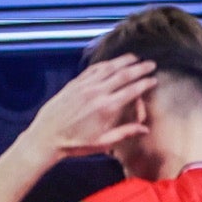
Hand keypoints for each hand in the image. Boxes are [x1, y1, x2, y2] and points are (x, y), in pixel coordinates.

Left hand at [27, 54, 157, 159]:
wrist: (46, 137)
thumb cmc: (74, 144)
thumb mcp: (102, 143)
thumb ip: (124, 133)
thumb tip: (145, 129)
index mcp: (107, 108)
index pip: (132, 90)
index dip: (145, 83)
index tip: (154, 80)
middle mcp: (98, 93)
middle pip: (124, 74)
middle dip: (140, 68)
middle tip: (151, 64)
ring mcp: (85, 86)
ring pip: (109, 67)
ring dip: (124, 61)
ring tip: (135, 58)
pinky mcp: (74, 84)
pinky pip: (93, 69)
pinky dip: (105, 64)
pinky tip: (112, 63)